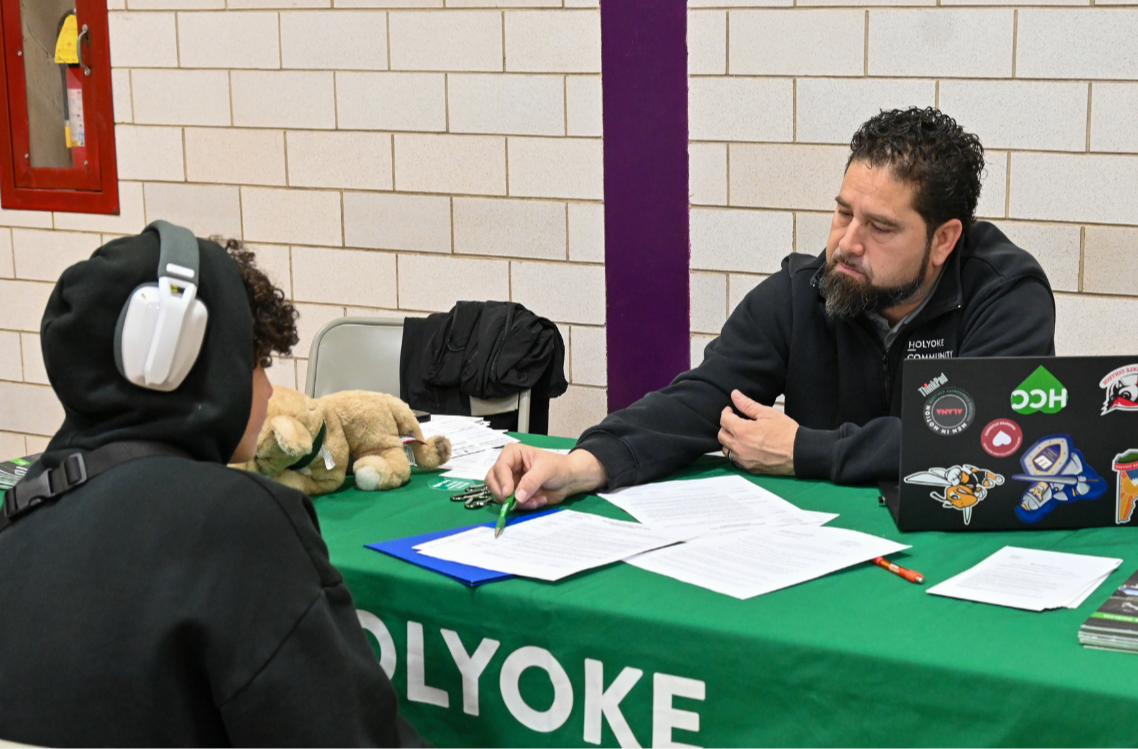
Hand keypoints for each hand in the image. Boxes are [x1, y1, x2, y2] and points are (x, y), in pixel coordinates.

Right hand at [485, 444, 607, 510]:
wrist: (569, 479)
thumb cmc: (558, 467)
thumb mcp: (546, 470)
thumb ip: (531, 481)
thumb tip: (517, 496)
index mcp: (513, 454)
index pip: (499, 467)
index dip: (502, 480)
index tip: (508, 493)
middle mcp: (508, 467)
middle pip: (492, 481)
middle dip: (503, 494)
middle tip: (515, 503)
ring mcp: (510, 482)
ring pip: (500, 495)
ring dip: (516, 503)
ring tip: (535, 501)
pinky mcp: (515, 494)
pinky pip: (511, 504)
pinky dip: (523, 506)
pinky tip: (537, 502)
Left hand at [719, 390, 797, 475]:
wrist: (799, 453)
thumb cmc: (786, 433)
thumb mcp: (768, 414)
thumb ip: (748, 405)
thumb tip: (735, 395)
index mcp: (742, 431)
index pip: (724, 420)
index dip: (726, 412)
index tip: (731, 410)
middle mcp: (739, 447)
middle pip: (721, 435)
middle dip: (725, 426)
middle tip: (734, 421)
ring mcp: (743, 459)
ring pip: (726, 449)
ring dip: (729, 441)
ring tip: (738, 435)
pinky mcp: (749, 468)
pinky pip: (734, 460)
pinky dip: (735, 453)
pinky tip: (744, 447)